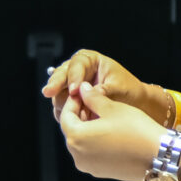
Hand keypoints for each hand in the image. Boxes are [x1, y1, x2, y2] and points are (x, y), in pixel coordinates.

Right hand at [41, 48, 168, 123]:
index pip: (76, 65)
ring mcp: (70, 86)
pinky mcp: (69, 101)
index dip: (74, 77)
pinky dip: (64, 113)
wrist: (133, 104)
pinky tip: (70, 120)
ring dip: (62, 103)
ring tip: (71, 114)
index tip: (74, 90)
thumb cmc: (129, 90)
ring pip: (58, 92)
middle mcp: (76, 71)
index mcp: (89, 60)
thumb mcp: (119, 88)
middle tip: (48, 92)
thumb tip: (89, 93)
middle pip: (60, 75)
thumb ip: (104, 90)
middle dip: (55, 84)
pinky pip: (61, 106)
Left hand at [55, 82, 169, 180]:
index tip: (83, 93)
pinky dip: (96, 141)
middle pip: (72, 130)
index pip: (65, 116)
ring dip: (88, 128)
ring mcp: (89, 166)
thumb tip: (82, 89)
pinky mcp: (100, 172)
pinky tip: (110, 132)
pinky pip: (92, 153)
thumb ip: (93, 98)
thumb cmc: (136, 129)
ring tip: (103, 116)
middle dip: (80, 115)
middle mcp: (77, 155)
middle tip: (92, 102)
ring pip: (82, 142)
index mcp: (75, 138)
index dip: (73, 102)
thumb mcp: (112, 108)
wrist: (159, 155)